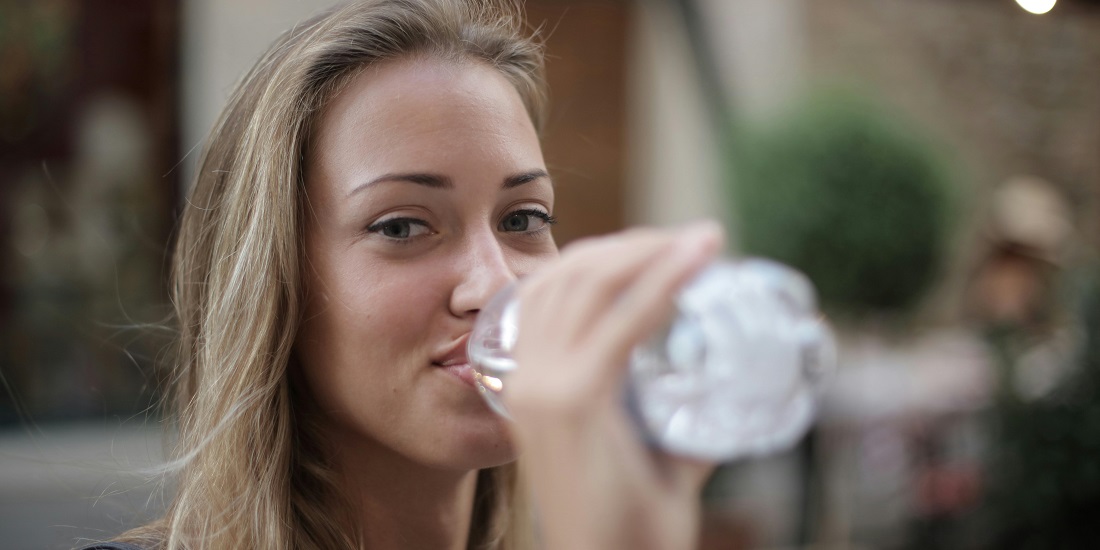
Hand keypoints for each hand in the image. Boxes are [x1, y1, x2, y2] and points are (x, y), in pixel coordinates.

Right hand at [505, 222, 723, 549]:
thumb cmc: (626, 524)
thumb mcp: (638, 449)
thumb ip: (669, 413)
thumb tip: (720, 381)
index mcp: (527, 381)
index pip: (551, 289)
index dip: (604, 255)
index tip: (659, 246)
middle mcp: (526, 376)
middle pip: (570, 275)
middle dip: (632, 245)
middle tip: (689, 240)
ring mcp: (544, 386)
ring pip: (589, 284)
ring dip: (648, 252)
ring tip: (700, 243)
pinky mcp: (574, 401)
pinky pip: (622, 326)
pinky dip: (662, 284)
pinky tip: (696, 262)